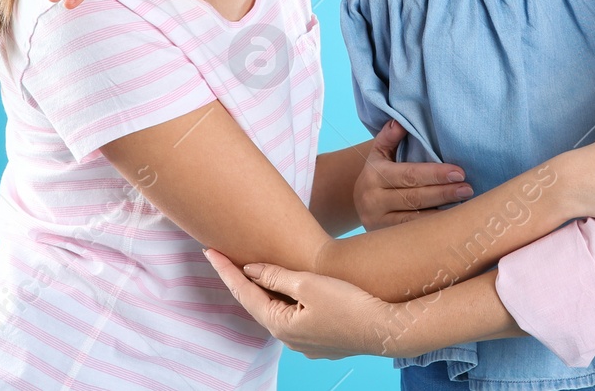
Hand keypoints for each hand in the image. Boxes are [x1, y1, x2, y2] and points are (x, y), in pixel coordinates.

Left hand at [206, 248, 416, 359]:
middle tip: (223, 257)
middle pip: (257, 303)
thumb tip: (250, 269)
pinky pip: (294, 318)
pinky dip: (284, 302)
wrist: (386, 329)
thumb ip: (276, 275)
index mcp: (280, 324)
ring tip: (252, 272)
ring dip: (264, 292)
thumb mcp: (309, 283)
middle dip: (241, 281)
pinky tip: (287, 292)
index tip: (208, 251)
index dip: (225, 270)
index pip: (244, 292)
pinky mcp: (321, 340)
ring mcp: (305, 342)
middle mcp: (287, 337)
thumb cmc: (350, 304)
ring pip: (276, 311)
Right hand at [354, 121, 472, 229]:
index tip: (460, 172)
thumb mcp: (378, 153)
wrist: (357, 202)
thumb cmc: (377, 173)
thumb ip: (389, 137)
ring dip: (442, 215)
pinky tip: (451, 224)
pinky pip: (412, 234)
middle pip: (414, 198)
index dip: (435, 174)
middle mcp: (373, 201)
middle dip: (444, 193)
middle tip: (468, 189)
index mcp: (373, 176)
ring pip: (414, 220)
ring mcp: (377, 222)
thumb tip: (400, 122)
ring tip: (466, 208)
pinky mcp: (384, 238)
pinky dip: (432, 230)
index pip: (409, 174)